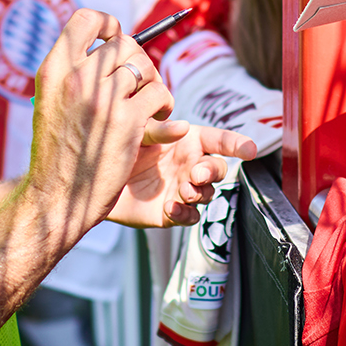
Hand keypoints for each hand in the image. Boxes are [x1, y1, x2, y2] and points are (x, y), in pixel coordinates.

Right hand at [25, 10, 175, 242]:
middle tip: (140, 85)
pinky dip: (165, 107)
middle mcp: (76, 79)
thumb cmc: (57, 153)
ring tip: (152, 104)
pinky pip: (160, 94)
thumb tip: (106, 46)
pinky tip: (159, 121)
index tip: (116, 39)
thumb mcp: (50, 103)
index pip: (85, 18)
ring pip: (145, 67)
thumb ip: (72, 74)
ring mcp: (102, 99)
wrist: (57, 198)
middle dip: (139, 62)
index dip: (109, 24)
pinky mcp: (127, 121)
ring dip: (155, 85)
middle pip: (125, 43)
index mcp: (54, 70)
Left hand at [107, 124, 258, 227]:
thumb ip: (159, 130)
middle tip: (196, 174)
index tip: (250, 149)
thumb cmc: (118, 146)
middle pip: (218, 169)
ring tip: (183, 190)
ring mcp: (182, 189)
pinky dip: (185, 213)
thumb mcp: (137, 130)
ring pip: (208, 194)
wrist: (95, 179)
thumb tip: (183, 128)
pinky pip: (190, 216)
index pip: (219, 141)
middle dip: (212, 171)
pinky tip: (172, 206)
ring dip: (200, 192)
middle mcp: (189, 165)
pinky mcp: (171, 212)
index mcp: (187, 141)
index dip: (237, 143)